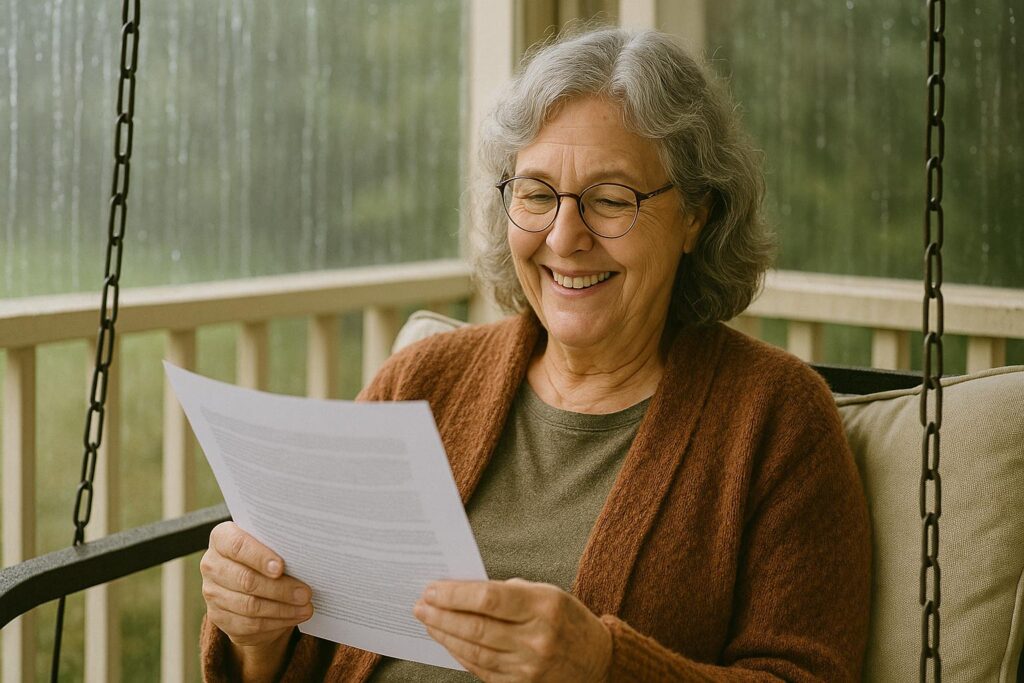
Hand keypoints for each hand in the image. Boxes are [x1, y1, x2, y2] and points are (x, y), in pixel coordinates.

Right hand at [200, 522, 313, 648]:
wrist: (249, 581)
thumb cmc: (265, 554)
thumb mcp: (270, 544)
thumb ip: (279, 546)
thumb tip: (307, 556)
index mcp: (221, 538)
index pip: (237, 545)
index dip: (259, 557)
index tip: (281, 567)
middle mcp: (212, 565)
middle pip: (246, 580)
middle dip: (280, 589)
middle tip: (305, 593)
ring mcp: (212, 593)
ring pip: (249, 606)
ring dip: (282, 609)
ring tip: (305, 607)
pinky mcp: (218, 617)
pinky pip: (249, 624)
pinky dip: (275, 622)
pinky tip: (294, 617)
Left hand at [413, 577, 611, 681]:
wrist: (598, 662)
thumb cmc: (567, 620)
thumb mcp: (547, 594)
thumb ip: (508, 592)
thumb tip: (462, 591)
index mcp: (544, 606)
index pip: (489, 598)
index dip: (455, 594)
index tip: (432, 588)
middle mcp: (536, 638)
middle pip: (476, 626)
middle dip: (441, 614)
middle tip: (420, 604)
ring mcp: (528, 666)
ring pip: (473, 650)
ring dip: (444, 635)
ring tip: (426, 621)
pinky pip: (480, 669)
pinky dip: (459, 653)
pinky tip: (447, 641)